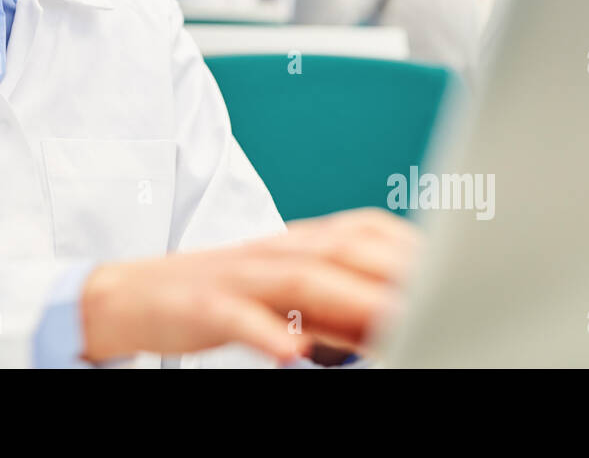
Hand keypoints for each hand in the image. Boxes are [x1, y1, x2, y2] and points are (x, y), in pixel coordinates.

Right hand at [78, 207, 420, 363]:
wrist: (132, 295)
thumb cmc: (217, 295)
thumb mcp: (285, 299)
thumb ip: (338, 308)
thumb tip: (396, 321)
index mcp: (296, 245)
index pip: (362, 234)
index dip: (409, 247)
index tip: (456, 268)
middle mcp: (272, 252)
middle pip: (342, 250)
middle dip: (394, 268)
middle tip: (442, 293)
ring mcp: (238, 276)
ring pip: (299, 277)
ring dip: (348, 297)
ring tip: (392, 322)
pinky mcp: (203, 305)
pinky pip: (237, 316)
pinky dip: (266, 332)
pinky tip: (293, 354)